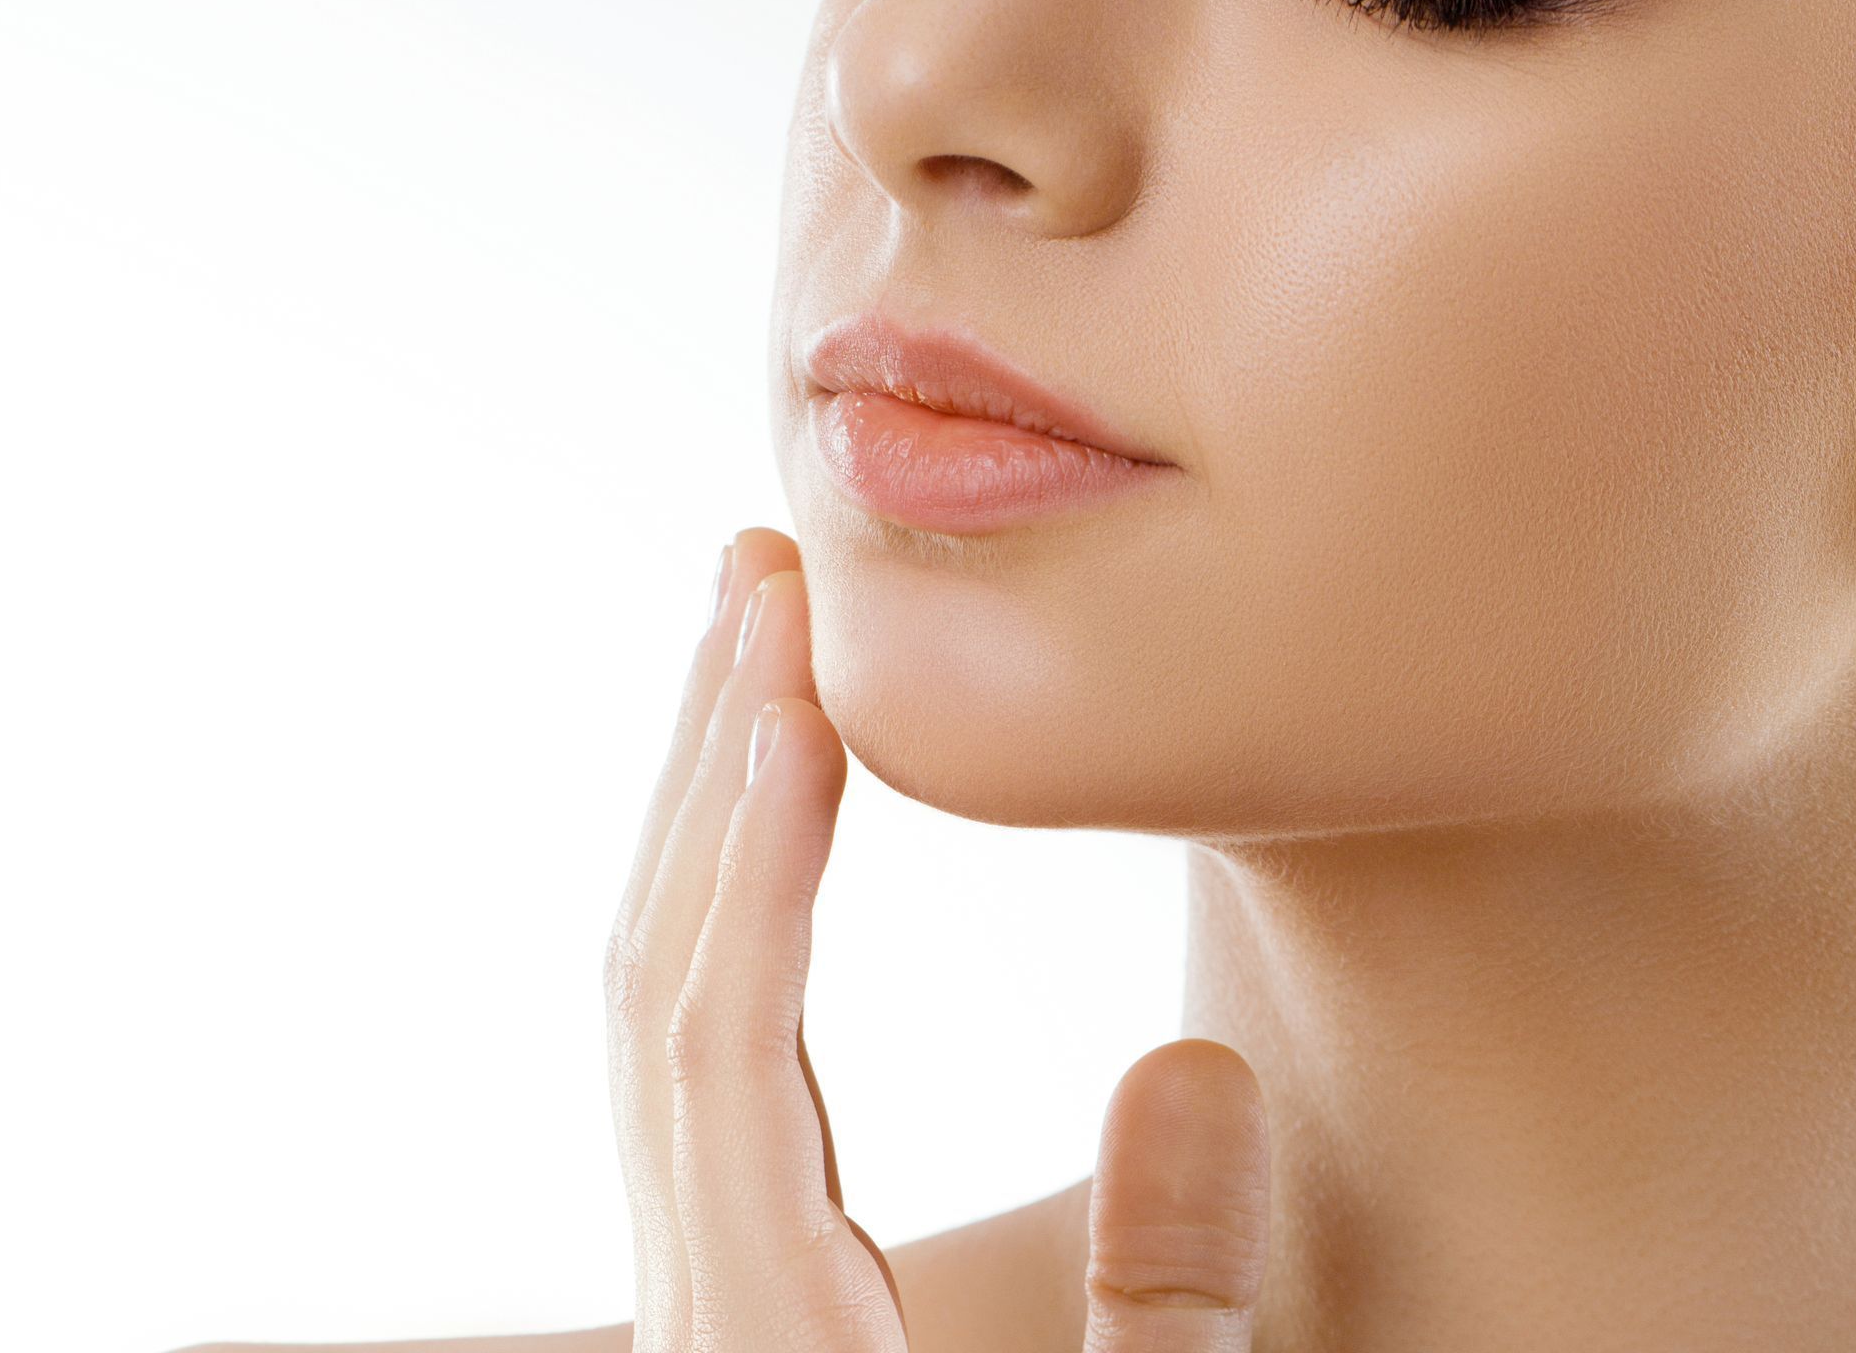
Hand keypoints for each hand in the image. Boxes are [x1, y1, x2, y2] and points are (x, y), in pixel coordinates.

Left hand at [603, 526, 1271, 1350]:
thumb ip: (1168, 1289)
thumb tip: (1192, 1059)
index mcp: (766, 1329)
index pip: (728, 1049)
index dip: (760, 862)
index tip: (799, 701)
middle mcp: (706, 1284)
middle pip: (663, 986)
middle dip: (708, 765)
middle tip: (753, 578)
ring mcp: (712, 1266)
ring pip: (666, 1003)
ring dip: (704, 809)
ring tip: (752, 648)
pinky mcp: (741, 1262)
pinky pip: (701, 1037)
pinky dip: (728, 898)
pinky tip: (772, 830)